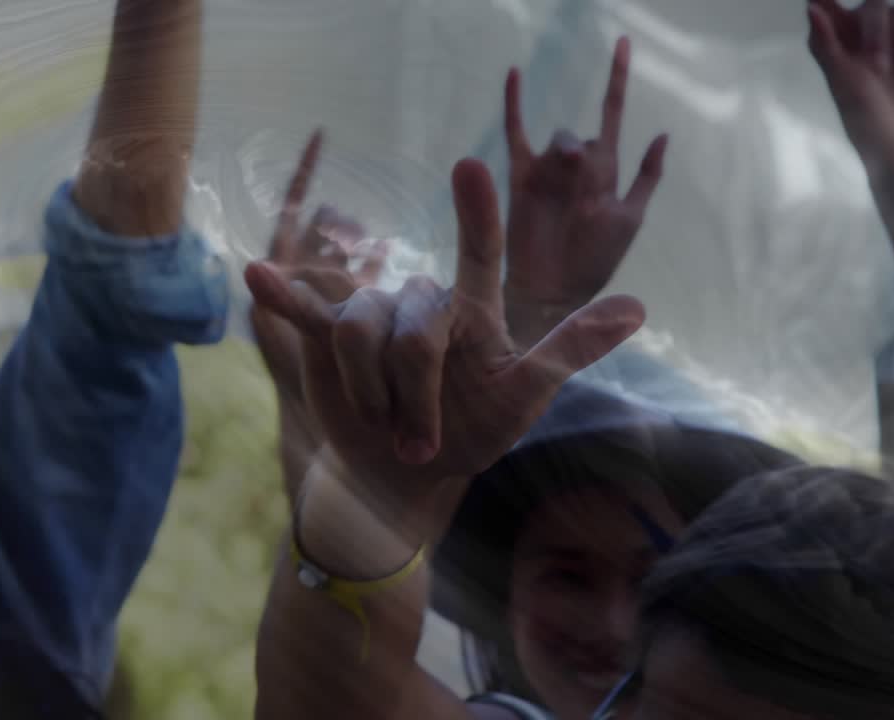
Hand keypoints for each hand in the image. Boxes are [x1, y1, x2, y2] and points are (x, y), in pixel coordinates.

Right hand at [245, 158, 644, 492]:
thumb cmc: (474, 429)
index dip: (476, 214)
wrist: (407, 473)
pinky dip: (282, 297)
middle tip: (424, 444)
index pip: (479, 254)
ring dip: (374, 395)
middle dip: (417, 397)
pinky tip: (254, 274)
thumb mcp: (528, 395)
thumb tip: (638, 306)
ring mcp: (375, 316)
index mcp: (472, 311)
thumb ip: (573, 349)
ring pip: (363, 333)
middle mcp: (423, 302)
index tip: (470, 165)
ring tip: (388, 428)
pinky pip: (309, 315)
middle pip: (414, 330)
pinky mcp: (331, 340)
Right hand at [502, 37, 667, 343]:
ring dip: (566, 154)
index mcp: (605, 171)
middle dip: (589, 155)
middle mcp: (575, 166)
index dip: (616, 80)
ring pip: (558, 139)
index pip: (612, 115)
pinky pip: (516, 133)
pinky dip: (515, 104)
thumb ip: (646, 177)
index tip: (622, 41)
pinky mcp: (520, 177)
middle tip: (586, 188)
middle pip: (584, 135)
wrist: (553, 289)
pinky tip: (514, 74)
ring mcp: (547, 170)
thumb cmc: (595, 259)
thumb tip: (661, 133)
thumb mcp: (630, 217)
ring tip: (567, 182)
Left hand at [808, 0, 893, 180]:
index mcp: (835, 46)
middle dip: (875, 30)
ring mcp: (892, 39)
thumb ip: (828, 43)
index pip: (826, 6)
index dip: (828, 0)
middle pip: (870, 4)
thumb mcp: (843, 84)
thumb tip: (811, 6)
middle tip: (879, 66)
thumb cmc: (866, 120)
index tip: (848, 29)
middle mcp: (861, 37)